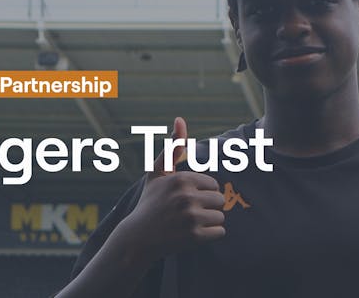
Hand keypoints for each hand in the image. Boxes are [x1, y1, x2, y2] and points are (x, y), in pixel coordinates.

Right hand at [121, 117, 225, 258]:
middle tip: (187, 213)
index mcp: (181, 179)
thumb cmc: (150, 202)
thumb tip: (180, 119)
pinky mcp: (194, 236)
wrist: (137, 239)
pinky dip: (210, 235)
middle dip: (207, 207)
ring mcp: (191, 217)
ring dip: (209, 221)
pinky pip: (220, 232)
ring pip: (221, 216)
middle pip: (220, 200)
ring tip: (188, 224)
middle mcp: (186, 196)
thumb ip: (173, 147)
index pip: (214, 185)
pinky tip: (192, 235)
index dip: (202, 193)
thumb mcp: (157, 173)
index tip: (185, 199)